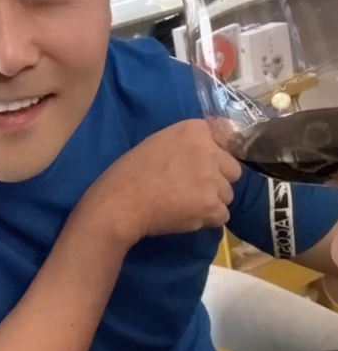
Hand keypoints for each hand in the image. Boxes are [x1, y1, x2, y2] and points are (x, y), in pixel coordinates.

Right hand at [88, 119, 241, 243]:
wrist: (118, 203)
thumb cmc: (128, 173)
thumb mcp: (157, 144)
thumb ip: (186, 145)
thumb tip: (204, 156)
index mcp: (194, 130)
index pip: (223, 144)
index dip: (210, 160)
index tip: (193, 170)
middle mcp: (209, 151)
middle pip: (232, 171)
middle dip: (216, 181)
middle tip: (190, 190)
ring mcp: (212, 179)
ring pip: (227, 195)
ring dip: (211, 202)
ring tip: (184, 206)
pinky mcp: (211, 205)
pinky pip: (222, 216)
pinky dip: (206, 220)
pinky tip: (185, 217)